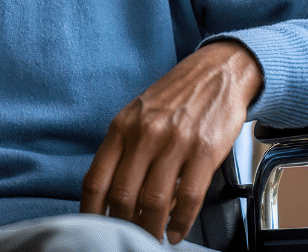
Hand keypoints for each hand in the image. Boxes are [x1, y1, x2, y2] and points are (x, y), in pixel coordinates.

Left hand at [80, 41, 261, 243]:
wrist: (216, 72)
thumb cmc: (175, 97)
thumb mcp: (138, 115)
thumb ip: (123, 150)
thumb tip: (112, 197)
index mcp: (122, 127)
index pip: (96, 180)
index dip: (91, 213)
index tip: (93, 230)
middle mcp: (145, 134)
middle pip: (123, 196)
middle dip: (123, 225)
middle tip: (127, 237)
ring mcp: (175, 143)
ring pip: (155, 201)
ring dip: (151, 228)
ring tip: (152, 238)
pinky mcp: (205, 151)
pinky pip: (189, 197)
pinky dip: (180, 222)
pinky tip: (176, 230)